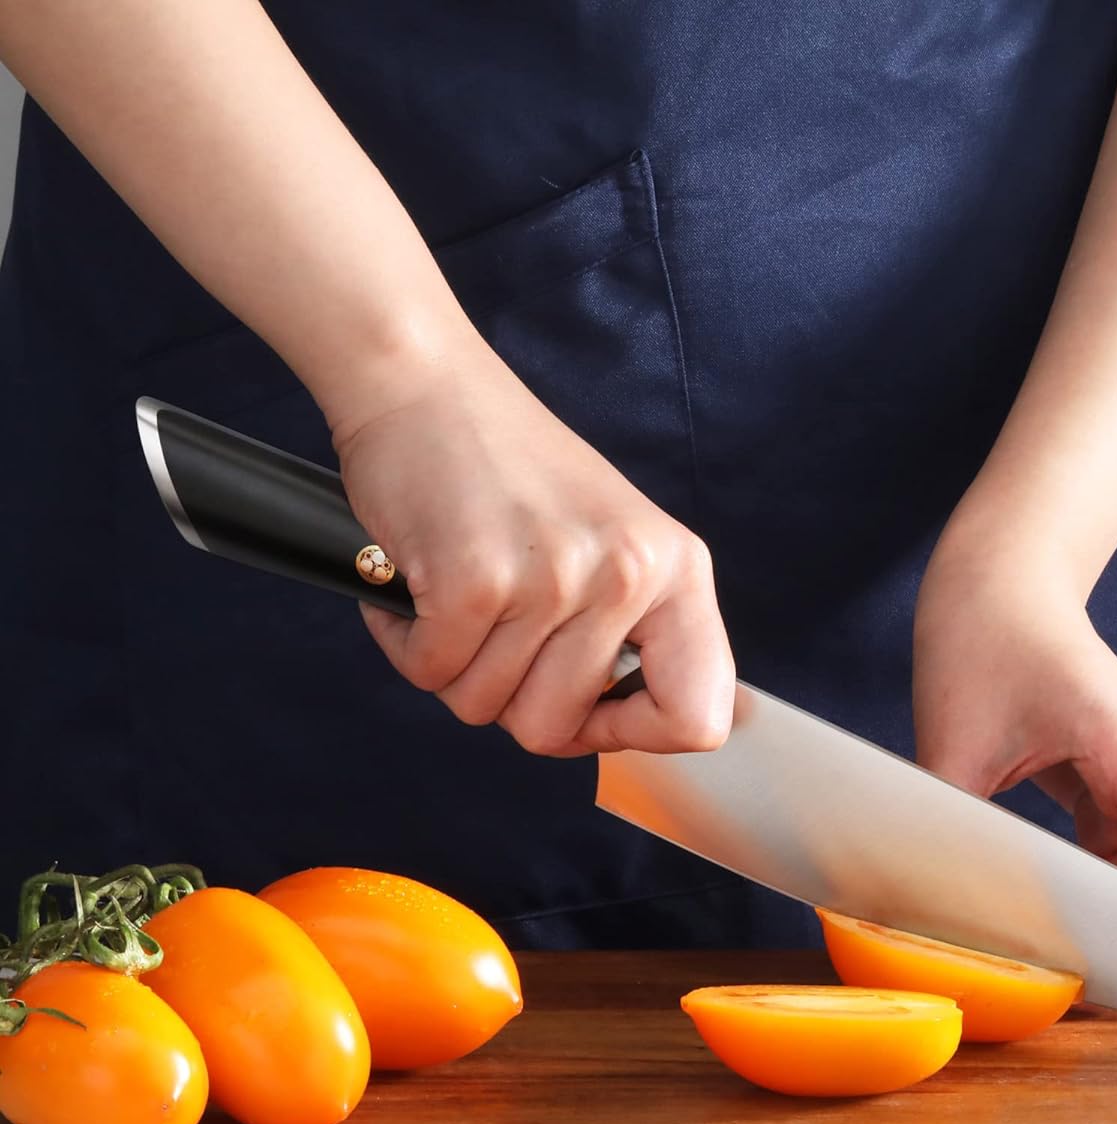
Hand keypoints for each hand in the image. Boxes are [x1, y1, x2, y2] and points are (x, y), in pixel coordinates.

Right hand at [332, 334, 734, 756]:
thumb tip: (618, 733)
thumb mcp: (611, 542)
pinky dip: (408, 643)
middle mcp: (629, 576)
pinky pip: (431, 674)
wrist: (427, 384)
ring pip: (484, 707)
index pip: (698, 716)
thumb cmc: (511, 470)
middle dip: (506, 700)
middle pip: (556, 728)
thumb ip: (631, 633)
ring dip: (453, 666)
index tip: (586, 711)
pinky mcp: (475, 579)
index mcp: (678, 571)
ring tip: (457, 597)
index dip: (630, 735)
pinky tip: (417, 588)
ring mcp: (554, 578)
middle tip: (492, 633)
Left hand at [913, 518, 1116, 915]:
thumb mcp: (950, 747)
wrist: (1000, 583)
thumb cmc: (981, 643)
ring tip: (1046, 935)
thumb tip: (928, 907)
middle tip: (1066, 965)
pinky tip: (1042, 901)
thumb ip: (950, 833)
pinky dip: (1093, 884)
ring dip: (1110, 908)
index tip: (1085, 947)